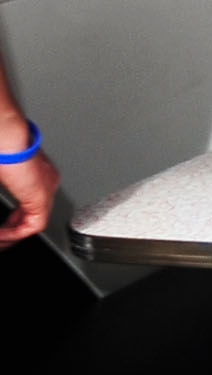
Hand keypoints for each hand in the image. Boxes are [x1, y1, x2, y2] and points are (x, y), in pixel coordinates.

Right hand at [0, 125, 55, 245]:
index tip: (2, 228)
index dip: (14, 219)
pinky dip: (15, 233)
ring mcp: (45, 188)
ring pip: (33, 221)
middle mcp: (44, 181)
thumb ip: (4, 187)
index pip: (29, 203)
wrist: (4, 133)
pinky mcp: (40, 195)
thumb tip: (5, 187)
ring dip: (14, 234)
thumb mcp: (2, 175)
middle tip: (1, 238)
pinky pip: (33, 224)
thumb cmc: (1, 145)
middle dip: (13, 229)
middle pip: (33, 214)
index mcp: (34, 173)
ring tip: (0, 241)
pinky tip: (1, 236)